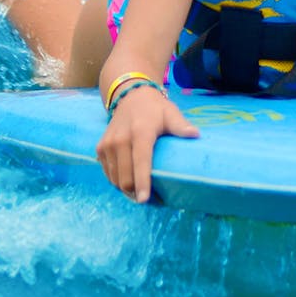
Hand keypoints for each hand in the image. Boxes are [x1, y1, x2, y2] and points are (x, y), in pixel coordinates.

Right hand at [95, 86, 198, 202]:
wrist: (130, 96)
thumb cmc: (155, 109)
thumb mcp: (170, 114)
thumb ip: (181, 126)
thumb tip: (195, 135)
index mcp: (140, 132)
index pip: (140, 161)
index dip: (142, 182)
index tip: (145, 199)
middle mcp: (120, 139)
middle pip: (125, 177)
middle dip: (136, 193)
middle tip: (151, 200)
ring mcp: (108, 144)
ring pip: (115, 179)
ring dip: (126, 190)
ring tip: (140, 194)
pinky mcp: (100, 148)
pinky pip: (108, 173)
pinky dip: (117, 181)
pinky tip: (129, 182)